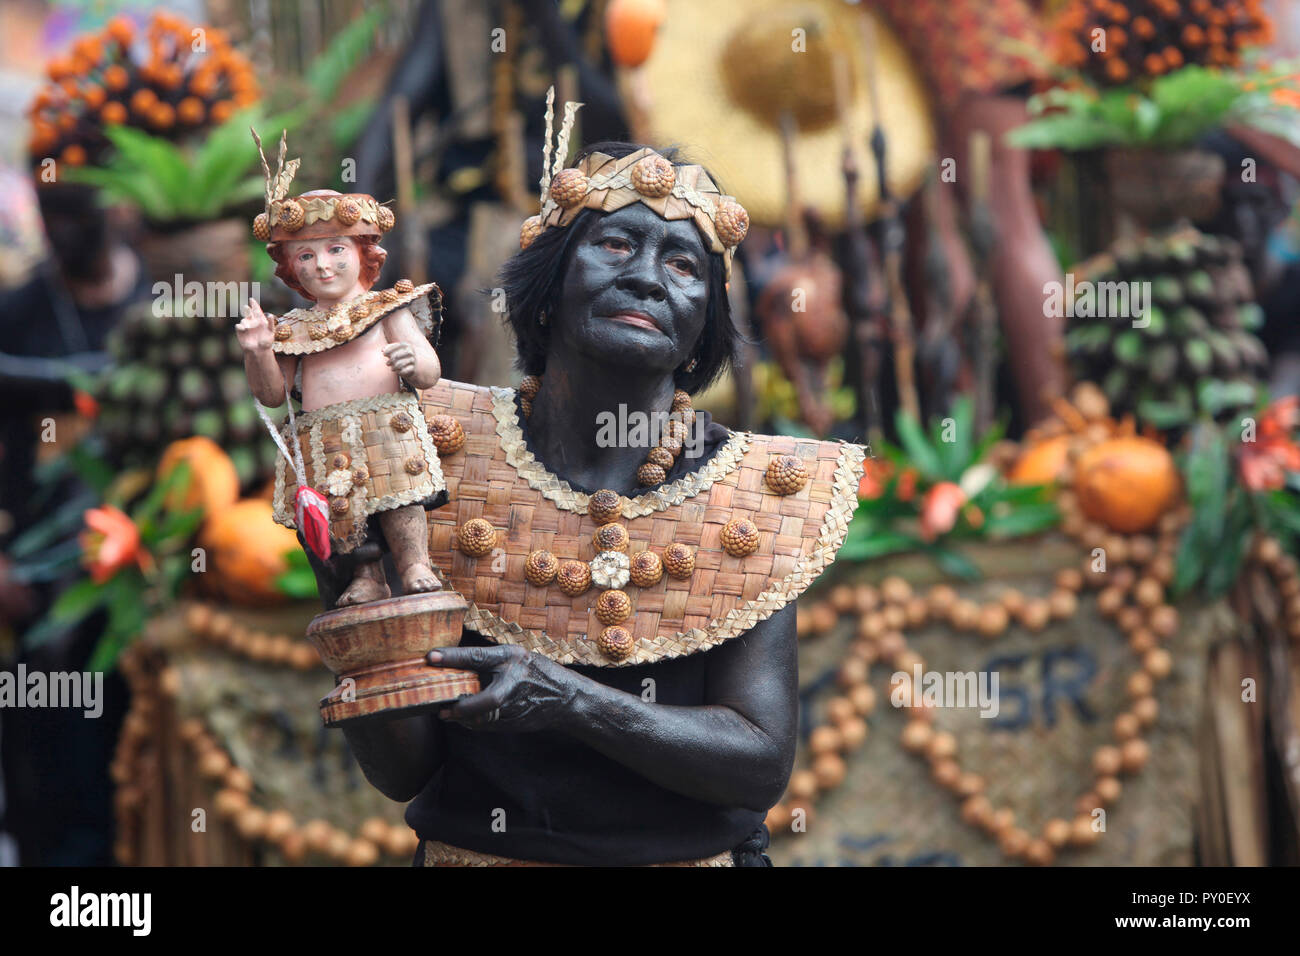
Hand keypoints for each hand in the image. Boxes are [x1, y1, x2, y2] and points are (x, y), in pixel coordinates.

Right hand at [236, 298, 274, 352]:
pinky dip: (241, 326)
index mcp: (260, 320)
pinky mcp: (241, 331)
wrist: (259, 351)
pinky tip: (244, 329)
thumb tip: (270, 315)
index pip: (256, 310)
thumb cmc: (267, 341)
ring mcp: (246, 326)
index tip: (251, 299)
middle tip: (246, 308)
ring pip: (244, 320)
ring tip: (250, 327)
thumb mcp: (271, 332)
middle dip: (247, 309)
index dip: (254, 304)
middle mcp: (252, 321)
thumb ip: (271, 323)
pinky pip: (239, 326)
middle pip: (248, 312)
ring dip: (246, 322)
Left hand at [382, 342, 417, 378]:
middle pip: (396, 356)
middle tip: (387, 364)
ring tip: (392, 368)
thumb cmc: (400, 356)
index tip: (384, 354)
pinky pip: (403, 370)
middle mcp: (410, 352)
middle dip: (390, 361)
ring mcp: (412, 360)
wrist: (413, 364)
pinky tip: (397, 371)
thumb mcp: (395, 350)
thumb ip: (388, 348)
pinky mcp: (413, 368)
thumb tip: (382, 350)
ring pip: (399, 364)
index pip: (395, 347)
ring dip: (393, 367)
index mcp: (406, 345)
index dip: (388, 350)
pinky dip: (398, 371)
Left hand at [427, 644, 576, 731]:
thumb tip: (454, 666)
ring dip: (464, 717)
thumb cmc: (536, 671)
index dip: (453, 657)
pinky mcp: (516, 720)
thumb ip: (490, 662)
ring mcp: (518, 703)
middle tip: (442, 709)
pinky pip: (488, 725)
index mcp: (512, 657)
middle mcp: (515, 680)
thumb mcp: (516, 657)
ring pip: (485, 716)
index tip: (431, 657)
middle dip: (464, 707)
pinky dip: (474, 723)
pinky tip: (465, 719)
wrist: (565, 697)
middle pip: (487, 698)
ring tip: (447, 714)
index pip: (478, 657)